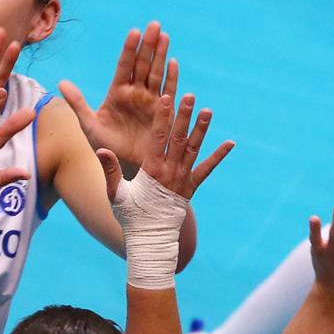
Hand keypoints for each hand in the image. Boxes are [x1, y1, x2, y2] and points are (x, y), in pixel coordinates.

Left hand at [60, 21, 175, 176]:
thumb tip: (61, 82)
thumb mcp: (89, 125)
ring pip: (156, 74)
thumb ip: (77, 103)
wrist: (124, 167)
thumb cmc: (104, 147)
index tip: (134, 31)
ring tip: (164, 36)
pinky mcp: (162, 113)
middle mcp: (134, 93)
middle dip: (149, 45)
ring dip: (161, 56)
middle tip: (154, 25)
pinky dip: (171, 78)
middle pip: (142, 65)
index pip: (124, 66)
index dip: (130, 50)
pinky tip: (173, 63)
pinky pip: (168, 92)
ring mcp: (149, 102)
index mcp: (116, 93)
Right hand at [99, 93, 232, 202]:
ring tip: (208, 111)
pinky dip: (219, 156)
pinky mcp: (192, 187)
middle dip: (184, 116)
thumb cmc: (130, 215)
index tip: (166, 98)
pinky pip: (207, 169)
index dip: (162, 117)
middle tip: (190, 96)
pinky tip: (231, 143)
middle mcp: (170, 172)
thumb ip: (110, 170)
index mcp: (152, 170)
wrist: (151, 238)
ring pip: (194, 150)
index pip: (158, 138)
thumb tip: (102, 149)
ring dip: (202, 130)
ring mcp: (183, 179)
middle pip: (179, 139)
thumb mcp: (115, 193)